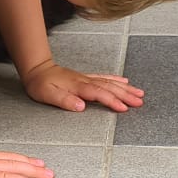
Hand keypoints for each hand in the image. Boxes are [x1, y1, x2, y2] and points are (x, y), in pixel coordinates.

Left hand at [20, 59, 145, 113]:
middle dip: (126, 95)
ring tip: (139, 94)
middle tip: (140, 102)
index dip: (111, 100)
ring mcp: (87, 78)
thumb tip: (80, 106)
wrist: (37, 69)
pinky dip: (116, 79)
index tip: (123, 108)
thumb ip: (64, 100)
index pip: (98, 93)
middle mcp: (85, 81)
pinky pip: (104, 77)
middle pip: (109, 87)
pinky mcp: (86, 77)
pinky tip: (125, 81)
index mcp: (77, 86)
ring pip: (110, 82)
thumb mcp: (47, 94)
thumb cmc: (40, 84)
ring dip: (125, 88)